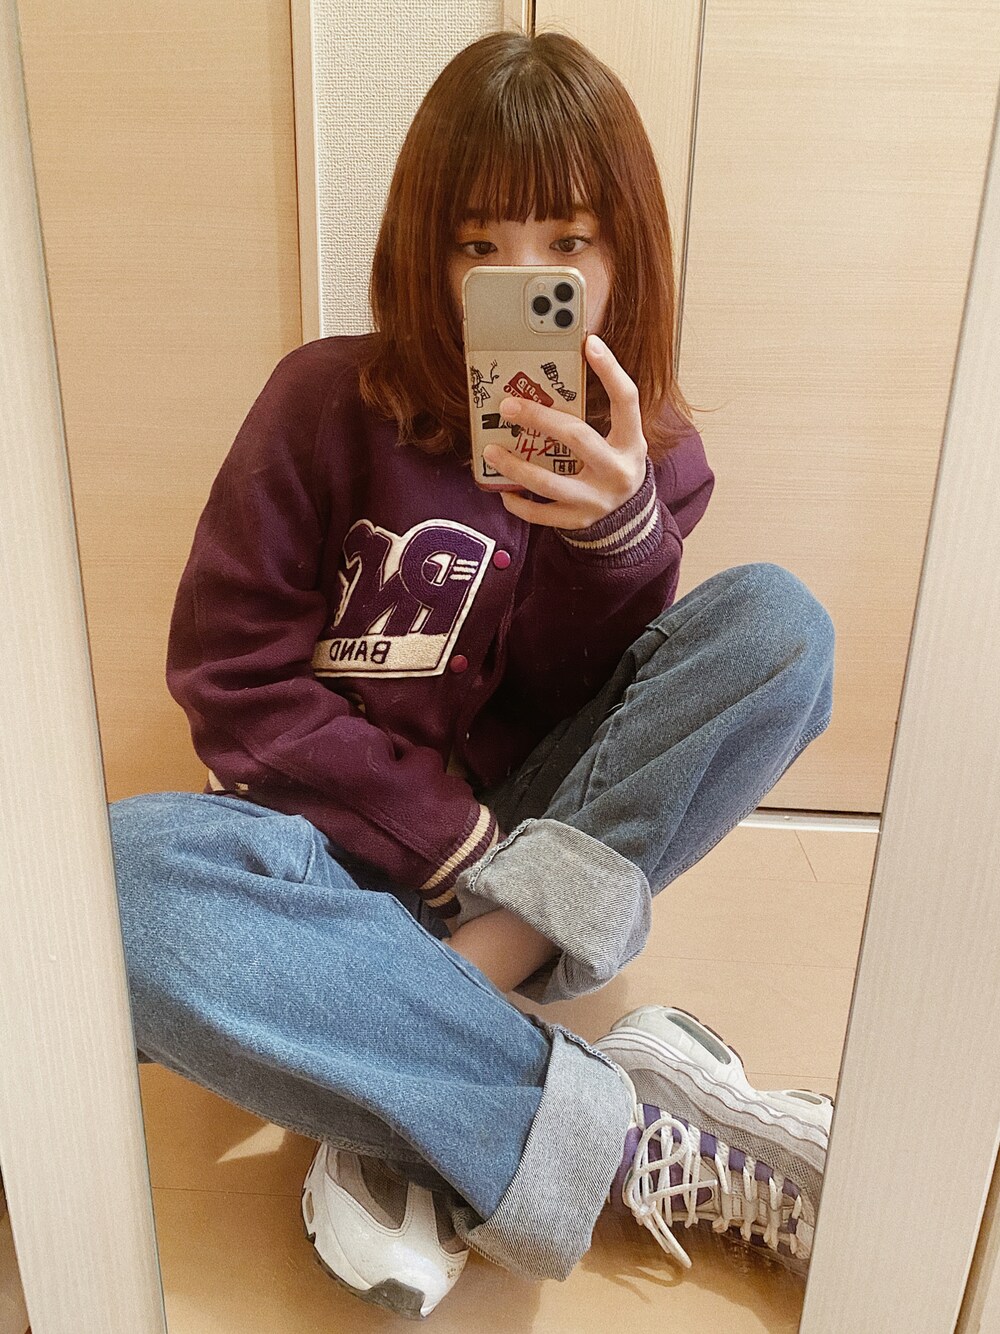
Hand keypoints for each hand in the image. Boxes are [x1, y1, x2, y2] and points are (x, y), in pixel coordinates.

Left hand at [483, 334, 648, 529]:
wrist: (627, 517)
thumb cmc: (613, 465)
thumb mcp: (618, 439)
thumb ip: (596, 415)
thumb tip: (551, 379)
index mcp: (631, 442)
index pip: (626, 399)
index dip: (610, 370)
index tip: (589, 343)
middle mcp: (616, 471)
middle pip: (577, 437)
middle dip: (538, 418)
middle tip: (507, 406)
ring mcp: (596, 500)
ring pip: (549, 482)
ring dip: (515, 465)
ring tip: (489, 451)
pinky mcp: (577, 521)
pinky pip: (540, 514)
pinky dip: (518, 502)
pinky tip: (504, 489)